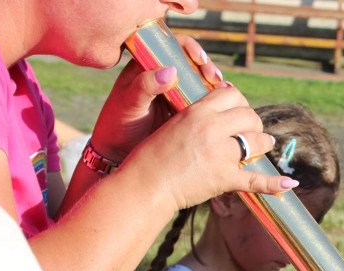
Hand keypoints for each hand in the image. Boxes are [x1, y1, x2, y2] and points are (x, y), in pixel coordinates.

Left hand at [90, 35, 223, 162]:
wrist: (119, 152)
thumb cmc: (118, 123)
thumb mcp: (129, 102)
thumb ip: (145, 85)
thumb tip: (170, 71)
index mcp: (146, 67)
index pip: (170, 47)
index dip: (187, 48)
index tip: (198, 59)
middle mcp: (163, 78)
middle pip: (190, 63)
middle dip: (206, 67)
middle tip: (214, 77)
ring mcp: (175, 95)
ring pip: (199, 82)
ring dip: (214, 84)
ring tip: (224, 90)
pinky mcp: (184, 112)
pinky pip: (202, 102)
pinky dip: (216, 101)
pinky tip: (225, 103)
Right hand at [124, 84, 293, 211]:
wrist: (145, 185)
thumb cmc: (153, 155)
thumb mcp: (173, 124)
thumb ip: (197, 115)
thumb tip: (219, 108)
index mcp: (197, 111)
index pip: (232, 94)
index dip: (239, 102)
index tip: (238, 111)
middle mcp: (212, 129)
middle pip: (249, 116)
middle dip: (253, 123)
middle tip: (251, 131)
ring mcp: (221, 154)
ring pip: (258, 141)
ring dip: (263, 143)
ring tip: (264, 146)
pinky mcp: (225, 179)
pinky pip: (257, 180)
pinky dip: (275, 183)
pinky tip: (290, 183)